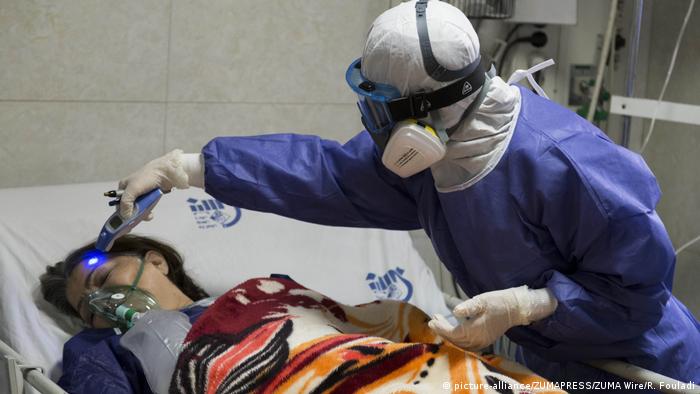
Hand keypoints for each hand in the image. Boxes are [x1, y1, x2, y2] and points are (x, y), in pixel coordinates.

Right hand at [118, 149, 202, 218]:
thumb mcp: (133, 189)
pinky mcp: (150, 197)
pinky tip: (151, 214)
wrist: (166, 173)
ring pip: (138, 209)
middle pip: (128, 208)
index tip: (123, 224)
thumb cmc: (148, 177)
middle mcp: (131, 191)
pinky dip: (148, 212)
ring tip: (148, 215)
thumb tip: (125, 216)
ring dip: (142, 214)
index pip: (118, 204)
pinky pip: (146, 208)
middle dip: (133, 215)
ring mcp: (141, 195)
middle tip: (137, 221)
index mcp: (123, 187)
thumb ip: (126, 202)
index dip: (120, 214)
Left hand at [428, 286, 556, 350]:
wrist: (515, 309)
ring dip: (448, 335)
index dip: (441, 328)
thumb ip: (468, 307)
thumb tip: (455, 310)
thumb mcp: (482, 301)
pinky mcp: (484, 341)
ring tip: (439, 323)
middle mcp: (478, 341)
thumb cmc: (497, 302)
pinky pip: (466, 344)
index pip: (453, 333)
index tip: (433, 319)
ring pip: (460, 344)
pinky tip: (453, 330)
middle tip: (433, 320)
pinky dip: (457, 339)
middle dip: (442, 331)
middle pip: (455, 340)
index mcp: (476, 331)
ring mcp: (482, 343)